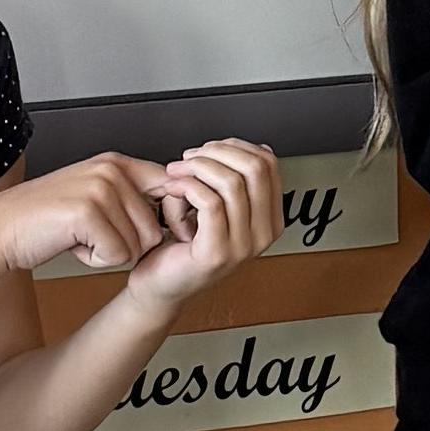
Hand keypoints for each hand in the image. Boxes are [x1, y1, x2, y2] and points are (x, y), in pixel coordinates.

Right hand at [0, 154, 168, 285]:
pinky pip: (117, 256)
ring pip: (137, 246)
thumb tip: (175, 209)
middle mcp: (111, 171)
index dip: (161, 220)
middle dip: (125, 244)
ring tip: (78, 236)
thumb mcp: (93, 196)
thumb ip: (130, 196)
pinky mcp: (88, 213)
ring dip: (108, 253)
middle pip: (153, 230)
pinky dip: (93, 260)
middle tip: (89, 233)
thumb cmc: (45, 219)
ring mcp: (100, 189)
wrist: (1, 229)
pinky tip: (71, 243)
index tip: (136, 230)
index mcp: (116, 163)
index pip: (168, 190)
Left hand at [131, 137, 283, 302]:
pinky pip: (209, 201)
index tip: (207, 150)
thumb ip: (236, 181)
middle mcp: (263, 235)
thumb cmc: (182, 245)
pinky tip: (171, 189)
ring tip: (174, 173)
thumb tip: (254, 149)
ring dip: (195, 168)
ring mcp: (243, 246)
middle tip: (188, 158)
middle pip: (254, 168)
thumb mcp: (218, 206)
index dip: (235, 146)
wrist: (160, 284)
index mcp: (269, 220)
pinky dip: (185, 186)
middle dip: (216, 153)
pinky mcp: (216, 253)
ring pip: (231, 182)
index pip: (268, 165)